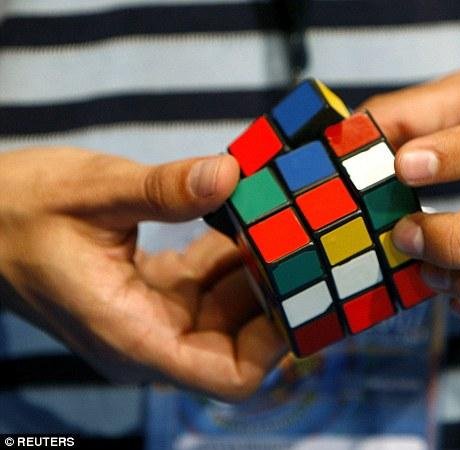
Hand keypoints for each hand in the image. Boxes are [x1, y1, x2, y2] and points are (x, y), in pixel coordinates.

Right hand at [0, 148, 286, 399]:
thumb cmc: (16, 209)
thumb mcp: (91, 192)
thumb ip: (162, 188)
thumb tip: (229, 174)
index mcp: (133, 336)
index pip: (228, 375)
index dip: (274, 342)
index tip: (301, 286)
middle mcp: (147, 339)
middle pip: (237, 343)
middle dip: (273, 296)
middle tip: (302, 239)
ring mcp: (149, 318)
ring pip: (226, 313)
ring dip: (255, 272)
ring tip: (281, 220)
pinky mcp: (150, 293)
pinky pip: (206, 287)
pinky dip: (230, 258)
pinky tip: (244, 218)